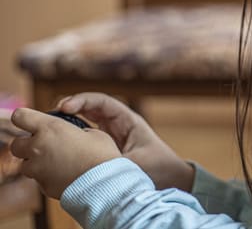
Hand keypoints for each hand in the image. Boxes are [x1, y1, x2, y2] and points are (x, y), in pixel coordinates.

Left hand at [10, 108, 120, 198]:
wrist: (103, 184)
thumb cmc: (102, 155)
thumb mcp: (93, 133)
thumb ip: (76, 132)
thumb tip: (75, 136)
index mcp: (50, 128)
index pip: (20, 116)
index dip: (24, 117)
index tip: (30, 120)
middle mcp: (38, 148)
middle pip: (16, 144)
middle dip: (26, 143)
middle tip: (43, 144)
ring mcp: (37, 169)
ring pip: (25, 164)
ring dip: (35, 161)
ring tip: (56, 162)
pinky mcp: (42, 186)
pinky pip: (39, 178)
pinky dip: (47, 175)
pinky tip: (64, 174)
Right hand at [54, 93, 194, 191]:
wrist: (172, 179)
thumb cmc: (160, 167)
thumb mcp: (136, 163)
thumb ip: (113, 160)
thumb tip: (86, 159)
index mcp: (128, 120)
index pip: (102, 102)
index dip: (83, 100)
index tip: (65, 105)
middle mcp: (118, 125)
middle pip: (90, 108)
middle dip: (71, 107)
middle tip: (51, 113)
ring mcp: (111, 136)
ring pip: (86, 122)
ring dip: (69, 122)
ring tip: (50, 125)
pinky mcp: (105, 149)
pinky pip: (86, 138)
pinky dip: (73, 138)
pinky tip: (60, 143)